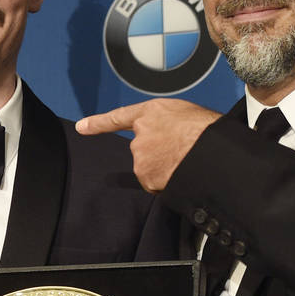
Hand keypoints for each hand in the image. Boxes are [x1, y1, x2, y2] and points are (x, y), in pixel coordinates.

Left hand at [77, 99, 219, 191]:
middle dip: (158, 154)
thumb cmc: (207, 131)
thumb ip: (166, 122)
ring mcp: (141, 155)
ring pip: (149, 168)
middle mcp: (141, 132)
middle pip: (143, 149)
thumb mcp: (185, 114)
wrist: (212, 149)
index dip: (98, 123)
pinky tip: (180, 173)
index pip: (118, 118)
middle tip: (181, 151)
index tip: (82, 127)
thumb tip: (168, 134)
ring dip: (163, 168)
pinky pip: (154, 184)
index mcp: (151, 112)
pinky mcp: (146, 175)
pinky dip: (165, 182)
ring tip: (184, 161)